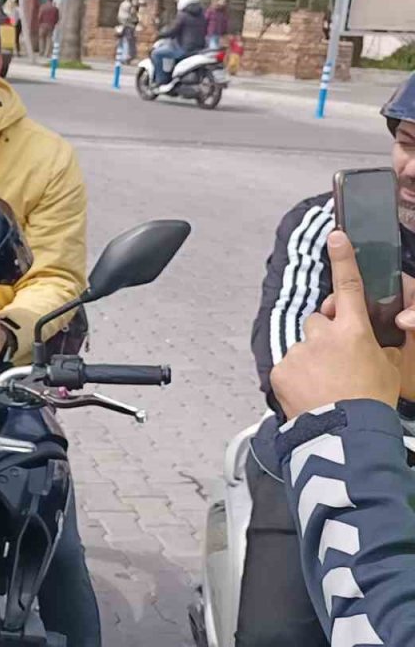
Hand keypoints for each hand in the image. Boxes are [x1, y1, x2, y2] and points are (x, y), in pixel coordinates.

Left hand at [271, 231, 401, 419]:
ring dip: (310, 357)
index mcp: (354, 330)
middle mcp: (323, 335)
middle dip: (325, 334)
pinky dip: (295, 376)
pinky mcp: (280, 369)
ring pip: (302, 345)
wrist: (345, 433)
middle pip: (318, 320)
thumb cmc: (370, 403)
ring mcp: (299, 351)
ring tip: (323, 384)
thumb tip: (373, 345)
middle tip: (336, 360)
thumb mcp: (388, 370)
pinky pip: (287, 365)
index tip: (336, 236)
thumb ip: (377, 349)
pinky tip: (308, 392)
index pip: (348, 287)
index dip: (343, 259)